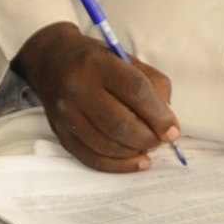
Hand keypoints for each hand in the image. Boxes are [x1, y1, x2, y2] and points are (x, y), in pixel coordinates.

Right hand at [16, 23, 179, 173]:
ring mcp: (66, 113)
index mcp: (97, 63)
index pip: (135, 91)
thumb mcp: (126, 59)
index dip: (159, 115)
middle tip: (160, 140)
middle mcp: (77, 88)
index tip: (172, 130)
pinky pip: (91, 158)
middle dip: (148, 138)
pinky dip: (118, 165)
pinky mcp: (61, 133)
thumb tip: (167, 122)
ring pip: (106, 145)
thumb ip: (153, 85)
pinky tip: (136, 161)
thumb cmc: (96, 61)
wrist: (51, 61)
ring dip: (134, 152)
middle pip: (119, 123)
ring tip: (146, 146)